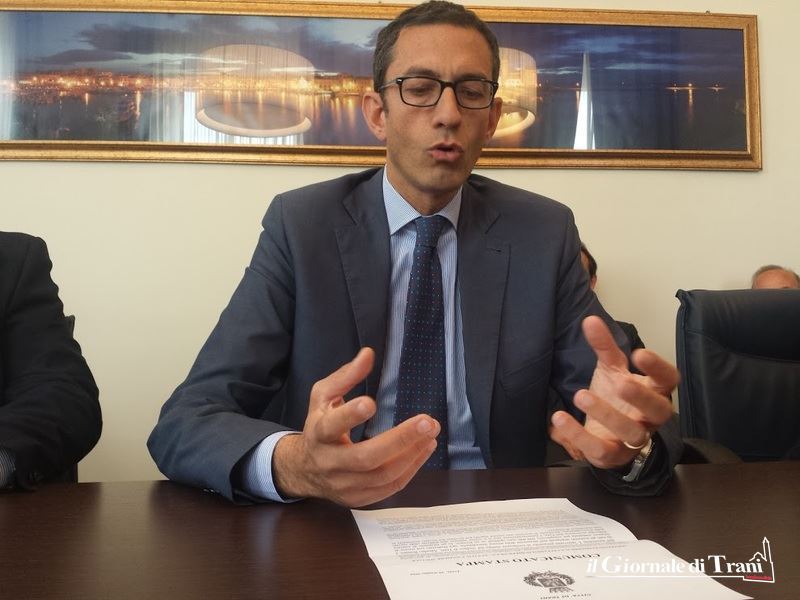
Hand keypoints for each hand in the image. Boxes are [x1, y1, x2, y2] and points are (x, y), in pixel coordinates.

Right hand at [272, 347, 440, 506]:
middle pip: (365, 457)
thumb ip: (345, 376)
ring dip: (411, 455)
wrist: (304, 469)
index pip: (331, 426)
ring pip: (382, 476)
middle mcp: (330, 463)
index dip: (350, 416)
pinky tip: (424, 450)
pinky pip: (389, 488)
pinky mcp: (358, 498)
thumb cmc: (318, 425)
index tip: (371, 403)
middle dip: (399, 440)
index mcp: (318, 434)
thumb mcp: (323, 396)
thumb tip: (368, 354)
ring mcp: (345, 485)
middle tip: (426, 422)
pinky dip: (410, 469)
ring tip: (430, 434)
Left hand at [550, 316, 677, 469]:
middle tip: (620, 383)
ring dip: (607, 415)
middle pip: (658, 410)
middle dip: (640, 397)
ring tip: (581, 396)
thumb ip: (603, 347)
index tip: (640, 353)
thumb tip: (590, 320)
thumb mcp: (610, 369)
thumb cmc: (615, 396)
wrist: (607, 435)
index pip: (669, 379)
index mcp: (654, 390)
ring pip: (632, 433)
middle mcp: (650, 417)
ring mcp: (634, 439)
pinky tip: (559, 419)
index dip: (659, 367)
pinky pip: (601, 450)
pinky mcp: (613, 455)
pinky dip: (579, 436)